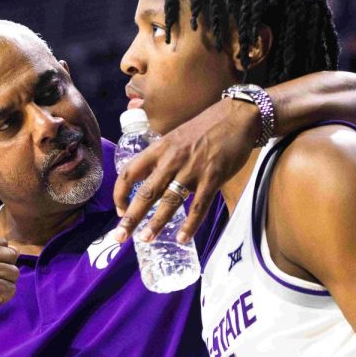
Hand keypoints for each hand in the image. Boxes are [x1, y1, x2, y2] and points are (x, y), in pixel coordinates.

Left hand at [112, 98, 259, 243]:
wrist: (236, 117)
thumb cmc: (205, 128)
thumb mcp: (175, 137)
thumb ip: (161, 157)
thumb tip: (148, 177)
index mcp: (159, 149)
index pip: (130, 172)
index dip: (120, 193)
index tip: (119, 209)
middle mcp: (171, 160)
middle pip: (146, 192)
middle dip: (131, 217)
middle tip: (120, 236)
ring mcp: (192, 170)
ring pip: (169, 202)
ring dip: (156, 223)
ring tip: (146, 239)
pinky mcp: (213, 178)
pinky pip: (199, 206)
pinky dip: (191, 225)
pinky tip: (182, 238)